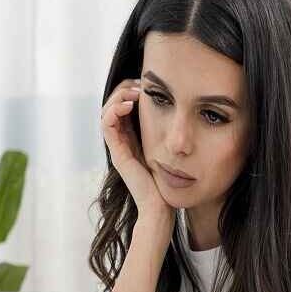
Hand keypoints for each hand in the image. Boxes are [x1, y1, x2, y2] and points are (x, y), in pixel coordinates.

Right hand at [101, 79, 172, 225]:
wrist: (162, 207)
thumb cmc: (171, 182)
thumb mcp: (172, 149)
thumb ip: (172, 133)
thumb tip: (183, 109)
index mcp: (135, 138)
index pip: (124, 106)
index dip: (132, 91)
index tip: (147, 85)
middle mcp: (123, 141)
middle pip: (113, 105)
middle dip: (125, 89)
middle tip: (140, 84)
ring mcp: (118, 147)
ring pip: (106, 111)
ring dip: (118, 96)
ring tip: (135, 93)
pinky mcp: (117, 153)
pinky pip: (106, 125)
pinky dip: (115, 110)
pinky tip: (131, 104)